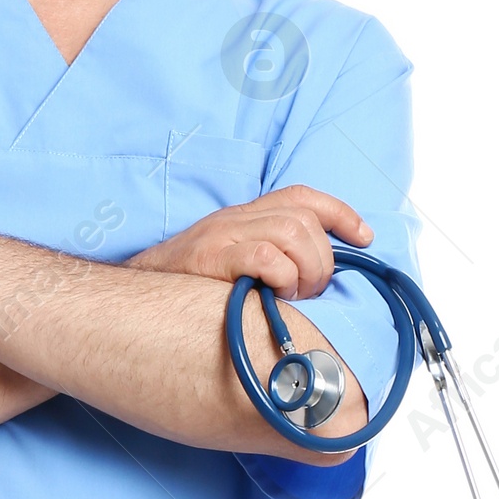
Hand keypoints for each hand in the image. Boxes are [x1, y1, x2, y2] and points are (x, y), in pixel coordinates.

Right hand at [132, 183, 370, 297]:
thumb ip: (269, 264)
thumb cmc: (187, 292)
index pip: (302, 197)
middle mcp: (236, 218)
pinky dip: (281, 275)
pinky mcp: (212, 257)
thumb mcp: (232, 269)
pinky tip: (274, 294)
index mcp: (244, 216)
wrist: (133, 301)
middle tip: (311, 291)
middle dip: (322, 258)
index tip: (365, 237)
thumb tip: (317, 284)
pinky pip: (265, 256)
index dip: (341, 213)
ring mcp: (223, 235)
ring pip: (292, 234)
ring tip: (294, 295)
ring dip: (305, 270)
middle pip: (304, 219)